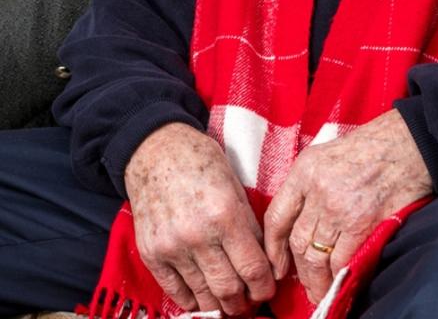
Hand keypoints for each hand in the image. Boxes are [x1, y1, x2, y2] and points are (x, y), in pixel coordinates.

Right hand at [124, 123, 274, 313]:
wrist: (155, 151)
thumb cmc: (200, 161)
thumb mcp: (234, 184)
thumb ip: (247, 222)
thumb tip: (262, 259)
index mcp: (225, 213)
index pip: (253, 268)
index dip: (265, 287)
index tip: (268, 290)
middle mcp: (199, 235)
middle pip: (229, 289)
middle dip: (244, 302)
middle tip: (250, 301)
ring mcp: (173, 247)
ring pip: (203, 296)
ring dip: (220, 305)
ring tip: (228, 302)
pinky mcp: (152, 254)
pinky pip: (176, 292)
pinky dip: (192, 301)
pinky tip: (202, 297)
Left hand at [264, 110, 432, 304]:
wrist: (407, 144)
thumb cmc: (371, 147)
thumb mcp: (327, 155)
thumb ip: (309, 185)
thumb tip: (300, 222)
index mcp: (305, 169)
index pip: (276, 217)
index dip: (273, 247)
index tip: (278, 264)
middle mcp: (317, 189)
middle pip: (297, 241)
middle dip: (299, 269)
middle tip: (304, 283)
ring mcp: (338, 208)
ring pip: (316, 256)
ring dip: (316, 279)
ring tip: (319, 290)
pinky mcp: (361, 224)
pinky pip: (340, 260)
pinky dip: (337, 276)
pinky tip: (338, 281)